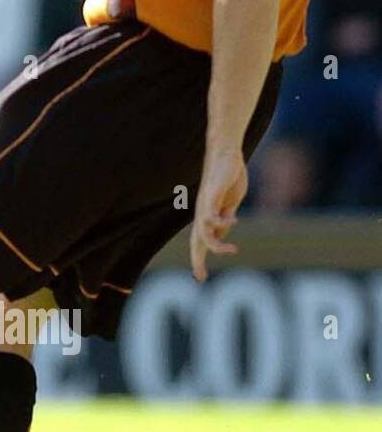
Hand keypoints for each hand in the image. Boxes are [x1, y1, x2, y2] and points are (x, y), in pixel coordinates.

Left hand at [189, 147, 247, 281]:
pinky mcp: (211, 195)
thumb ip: (225, 219)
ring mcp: (205, 205)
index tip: (200, 276)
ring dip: (217, 245)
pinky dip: (221, 221)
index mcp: (207, 216)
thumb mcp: (229, 204)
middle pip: (197, 241)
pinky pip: (211, 213)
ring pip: (204, 232)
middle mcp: (202, 213)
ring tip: (233, 250)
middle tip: (200, 276)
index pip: (201, 241)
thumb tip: (222, 235)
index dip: (199, 259)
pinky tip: (234, 221)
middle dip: (197, 259)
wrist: (226, 154)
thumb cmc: (228, 177)